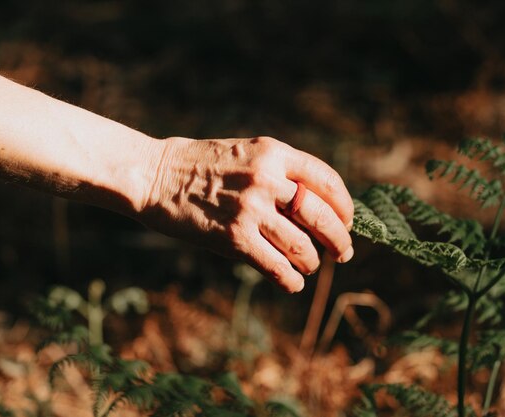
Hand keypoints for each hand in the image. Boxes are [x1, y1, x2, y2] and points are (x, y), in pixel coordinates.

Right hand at [139, 136, 353, 292]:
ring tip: (311, 265)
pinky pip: (275, 266)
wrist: (156, 175)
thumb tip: (317, 207)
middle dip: (339, 240)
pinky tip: (293, 283)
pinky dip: (291, 279)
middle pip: (321, 216)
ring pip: (301, 245)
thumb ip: (280, 173)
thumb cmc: (203, 166)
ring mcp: (251, 209)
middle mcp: (267, 178)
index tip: (348, 221)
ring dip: (312, 261)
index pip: (326, 181)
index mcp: (273, 152)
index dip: (344, 206)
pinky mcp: (234, 238)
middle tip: (344, 253)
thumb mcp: (247, 153)